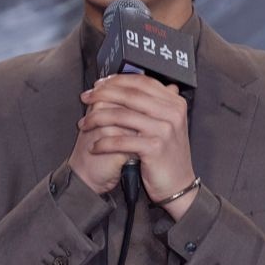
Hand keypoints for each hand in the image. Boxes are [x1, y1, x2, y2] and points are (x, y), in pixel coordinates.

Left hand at [78, 74, 197, 217]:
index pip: (141, 81)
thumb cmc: (167, 155)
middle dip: (102, 94)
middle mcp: (172, 112)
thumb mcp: (165, 123)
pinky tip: (95, 145)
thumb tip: (123, 84)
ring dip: (97, 118)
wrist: (179, 184)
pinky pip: (121, 140)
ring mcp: (164, 129)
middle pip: (130, 95)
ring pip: (122, 115)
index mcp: (174, 102)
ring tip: (85, 123)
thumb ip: (150, 103)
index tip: (98, 84)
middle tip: (86, 98)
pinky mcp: (154, 147)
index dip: (116, 80)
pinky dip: (103, 142)